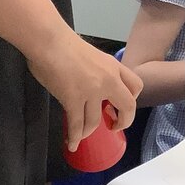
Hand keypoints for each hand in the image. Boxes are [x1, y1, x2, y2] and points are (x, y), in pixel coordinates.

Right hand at [28, 29, 142, 148]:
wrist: (49, 40)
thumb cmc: (63, 43)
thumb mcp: (92, 55)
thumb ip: (97, 71)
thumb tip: (89, 85)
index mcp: (113, 66)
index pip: (135, 86)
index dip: (131, 100)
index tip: (119, 106)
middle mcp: (108, 80)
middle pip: (127, 106)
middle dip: (123, 121)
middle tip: (113, 126)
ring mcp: (91, 91)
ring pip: (96, 120)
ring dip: (89, 131)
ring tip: (82, 135)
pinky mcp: (73, 99)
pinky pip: (76, 124)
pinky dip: (75, 137)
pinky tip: (72, 143)